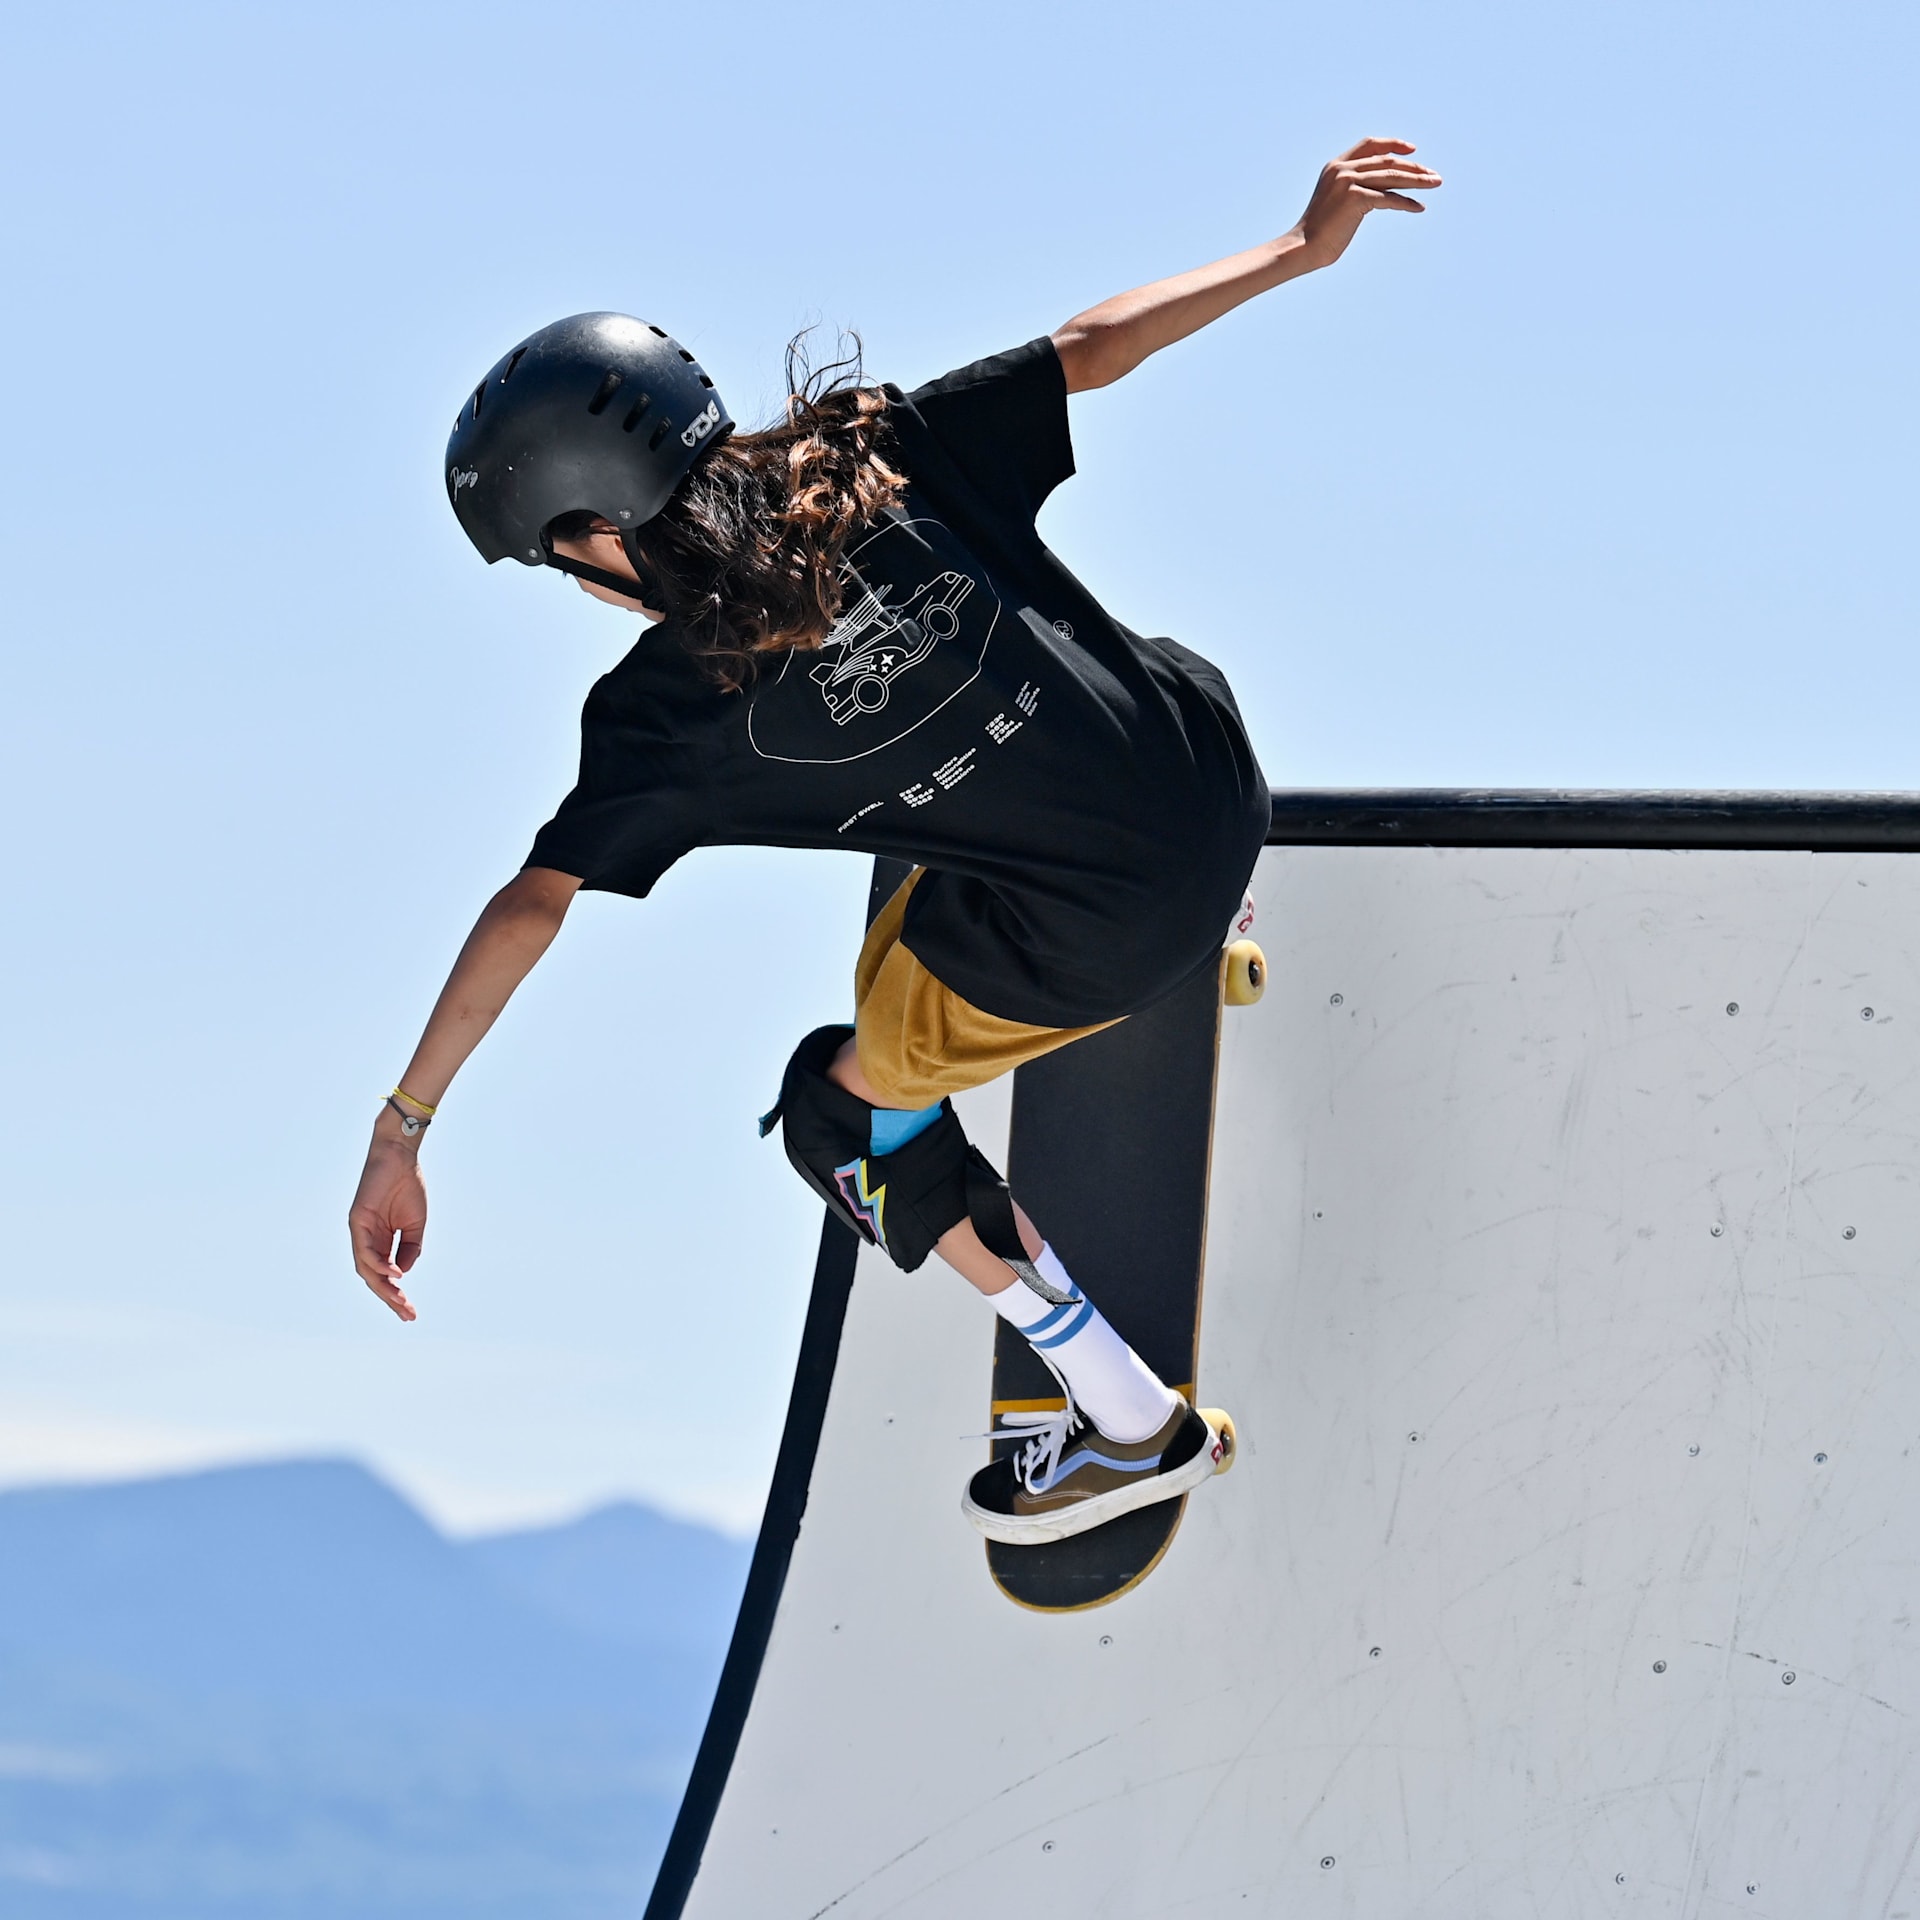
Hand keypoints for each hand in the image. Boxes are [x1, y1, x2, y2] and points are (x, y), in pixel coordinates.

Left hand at [349, 1127, 426, 1320]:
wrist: (400, 1157)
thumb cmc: (408, 1187)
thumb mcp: (415, 1225)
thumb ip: (410, 1249)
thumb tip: (403, 1273)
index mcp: (380, 1241)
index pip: (385, 1275)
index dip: (397, 1294)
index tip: (411, 1312)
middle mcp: (367, 1240)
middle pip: (374, 1278)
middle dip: (390, 1298)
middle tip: (407, 1314)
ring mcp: (360, 1232)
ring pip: (366, 1269)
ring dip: (383, 1287)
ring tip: (400, 1299)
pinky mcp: (357, 1221)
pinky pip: (364, 1250)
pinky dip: (378, 1264)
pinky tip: (393, 1273)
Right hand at [1291, 138, 1441, 269]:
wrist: (1304, 247)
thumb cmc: (1320, 232)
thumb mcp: (1338, 202)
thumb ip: (1356, 190)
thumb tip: (1383, 193)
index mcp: (1336, 165)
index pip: (1370, 145)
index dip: (1393, 144)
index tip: (1412, 150)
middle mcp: (1342, 169)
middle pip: (1387, 162)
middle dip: (1414, 168)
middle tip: (1434, 176)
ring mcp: (1348, 182)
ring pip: (1392, 177)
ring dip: (1417, 180)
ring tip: (1435, 184)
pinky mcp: (1355, 198)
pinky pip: (1389, 198)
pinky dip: (1406, 203)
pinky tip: (1419, 207)